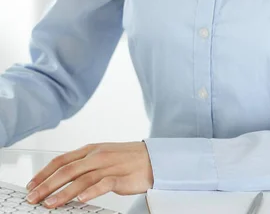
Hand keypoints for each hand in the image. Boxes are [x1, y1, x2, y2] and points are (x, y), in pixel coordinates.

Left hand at [26, 141, 153, 207]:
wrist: (152, 158)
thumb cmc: (125, 159)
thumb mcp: (101, 157)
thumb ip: (83, 166)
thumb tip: (61, 177)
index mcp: (90, 150)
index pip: (61, 160)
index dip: (44, 172)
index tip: (31, 184)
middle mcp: (97, 156)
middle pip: (67, 170)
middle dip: (47, 185)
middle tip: (34, 198)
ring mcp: (109, 166)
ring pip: (81, 179)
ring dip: (63, 193)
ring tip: (50, 204)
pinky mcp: (121, 177)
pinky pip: (104, 184)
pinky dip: (91, 192)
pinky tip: (81, 200)